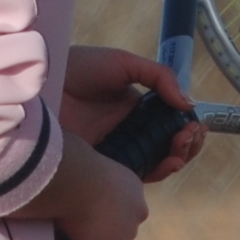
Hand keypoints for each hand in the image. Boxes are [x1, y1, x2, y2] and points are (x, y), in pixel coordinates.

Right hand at [48, 148, 148, 239]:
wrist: (75, 178)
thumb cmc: (72, 162)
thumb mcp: (82, 158)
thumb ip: (82, 170)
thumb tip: (64, 161)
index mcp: (132, 185)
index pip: (117, 206)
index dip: (94, 212)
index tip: (72, 213)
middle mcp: (138, 209)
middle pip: (114, 227)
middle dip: (91, 232)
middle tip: (65, 231)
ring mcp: (128, 231)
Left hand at [59, 45, 208, 180]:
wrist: (43, 83)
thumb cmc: (78, 67)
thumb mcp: (123, 63)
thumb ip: (159, 77)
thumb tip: (188, 104)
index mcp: (134, 110)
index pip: (169, 125)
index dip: (186, 128)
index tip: (195, 125)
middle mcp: (127, 132)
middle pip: (166, 148)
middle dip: (186, 145)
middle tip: (190, 136)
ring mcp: (115, 150)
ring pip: (154, 164)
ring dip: (176, 158)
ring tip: (181, 147)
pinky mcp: (101, 166)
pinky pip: (134, 176)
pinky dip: (156, 172)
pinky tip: (167, 162)